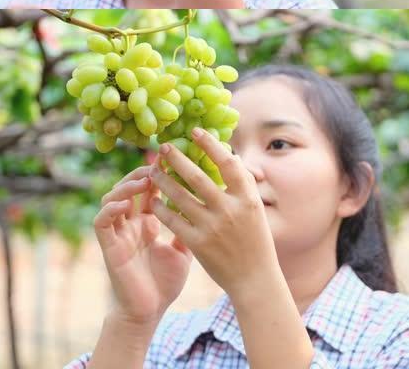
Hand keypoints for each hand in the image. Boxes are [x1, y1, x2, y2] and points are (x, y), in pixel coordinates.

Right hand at [93, 164, 192, 325]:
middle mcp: (131, 224)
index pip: (149, 190)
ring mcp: (118, 234)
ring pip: (112, 199)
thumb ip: (188, 227)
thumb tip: (209, 205)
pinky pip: (101, 222)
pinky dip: (110, 209)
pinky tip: (126, 204)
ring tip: (144, 180)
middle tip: (158, 163)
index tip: (174, 159)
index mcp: (148, 222)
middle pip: (129, 188)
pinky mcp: (108, 247)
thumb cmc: (165, 283)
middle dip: (142, 173)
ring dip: (126, 186)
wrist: (149, 311)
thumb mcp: (183, 249)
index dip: (158, 174)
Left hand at [148, 128, 278, 299]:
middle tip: (164, 147)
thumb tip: (228, 157)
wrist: (254, 278)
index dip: (211, 145)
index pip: (228, 163)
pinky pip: (174, 221)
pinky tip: (153, 200)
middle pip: (198, 177)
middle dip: (178, 160)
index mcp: (248, 198)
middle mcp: (231, 210)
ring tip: (153, 171)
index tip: (196, 131)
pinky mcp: (199, 244)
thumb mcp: (256, 210)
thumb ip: (242, 186)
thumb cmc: (255, 241)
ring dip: (164, 181)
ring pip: (181, 197)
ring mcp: (214, 228)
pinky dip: (161, 208)